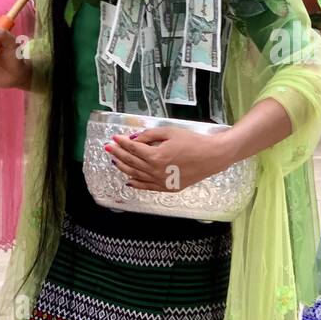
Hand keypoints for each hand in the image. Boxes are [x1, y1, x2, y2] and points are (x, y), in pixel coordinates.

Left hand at [107, 126, 236, 191]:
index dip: (122, 142)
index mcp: (155, 156)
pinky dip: (136, 183)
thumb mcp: (170, 132)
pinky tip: (129, 180)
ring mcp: (160, 181)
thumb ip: (150, 136)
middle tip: (108, 148)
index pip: (132, 148)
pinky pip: (147, 187)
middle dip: (118, 153)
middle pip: (131, 161)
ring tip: (115, 161)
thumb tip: (135, 139)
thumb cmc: (193, 141)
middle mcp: (154, 171)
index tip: (114, 137)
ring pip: (136, 175)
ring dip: (124, 167)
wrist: (212, 156)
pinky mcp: (167, 187)